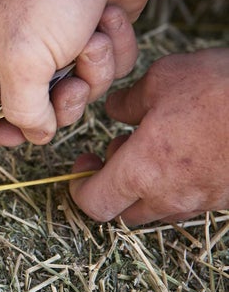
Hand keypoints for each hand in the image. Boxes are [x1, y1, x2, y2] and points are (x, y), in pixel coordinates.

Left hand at [70, 49, 228, 225]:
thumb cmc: (222, 88)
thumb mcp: (162, 79)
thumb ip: (129, 102)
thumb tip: (118, 111)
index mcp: (142, 172)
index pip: (93, 203)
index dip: (78, 187)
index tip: (84, 161)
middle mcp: (170, 197)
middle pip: (123, 212)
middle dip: (112, 185)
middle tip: (118, 148)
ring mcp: (204, 201)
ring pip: (159, 209)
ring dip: (145, 185)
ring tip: (155, 144)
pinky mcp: (228, 198)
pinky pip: (192, 200)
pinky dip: (178, 182)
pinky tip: (188, 147)